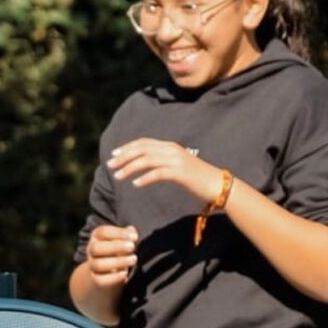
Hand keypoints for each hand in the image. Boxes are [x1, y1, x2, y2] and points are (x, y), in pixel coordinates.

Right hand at [83, 224, 140, 290]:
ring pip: (98, 265)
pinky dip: (114, 277)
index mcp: (97, 237)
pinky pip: (101, 280)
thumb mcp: (123, 240)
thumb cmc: (119, 250)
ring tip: (134, 259)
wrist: (107, 272)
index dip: (118, 233)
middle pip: (96, 248)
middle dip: (115, 247)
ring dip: (117, 262)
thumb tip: (131, 230)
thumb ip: (127, 235)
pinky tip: (125, 273)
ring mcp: (92, 265)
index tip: (135, 237)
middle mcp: (92, 250)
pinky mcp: (96, 279)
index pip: (102, 232)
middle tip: (132, 247)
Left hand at [106, 138, 228, 203]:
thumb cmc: (196, 178)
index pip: (144, 142)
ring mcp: (177, 160)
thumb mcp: (176, 166)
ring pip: (147, 160)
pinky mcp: (181, 173)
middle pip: (142, 149)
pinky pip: (158, 173)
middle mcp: (172, 150)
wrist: (218, 185)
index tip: (113, 154)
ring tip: (117, 177)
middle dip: (123, 157)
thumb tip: (144, 165)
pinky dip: (145, 178)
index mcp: (170, 147)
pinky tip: (135, 184)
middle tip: (109, 165)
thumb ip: (162, 162)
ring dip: (129, 168)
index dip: (127, 147)